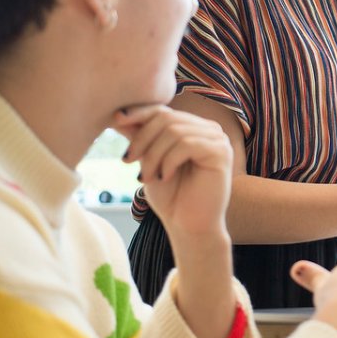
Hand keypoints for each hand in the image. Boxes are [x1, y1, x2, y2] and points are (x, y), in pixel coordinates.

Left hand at [114, 105, 232, 241]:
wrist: (189, 226)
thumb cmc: (171, 197)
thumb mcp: (149, 161)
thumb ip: (140, 137)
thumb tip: (118, 115)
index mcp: (193, 128)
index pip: (164, 111)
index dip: (139, 113)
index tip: (116, 121)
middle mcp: (209, 129)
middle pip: (167, 118)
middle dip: (142, 139)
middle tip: (128, 162)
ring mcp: (218, 139)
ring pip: (174, 131)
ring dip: (153, 155)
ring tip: (147, 178)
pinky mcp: (221, 152)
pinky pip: (187, 144)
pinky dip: (169, 161)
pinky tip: (165, 177)